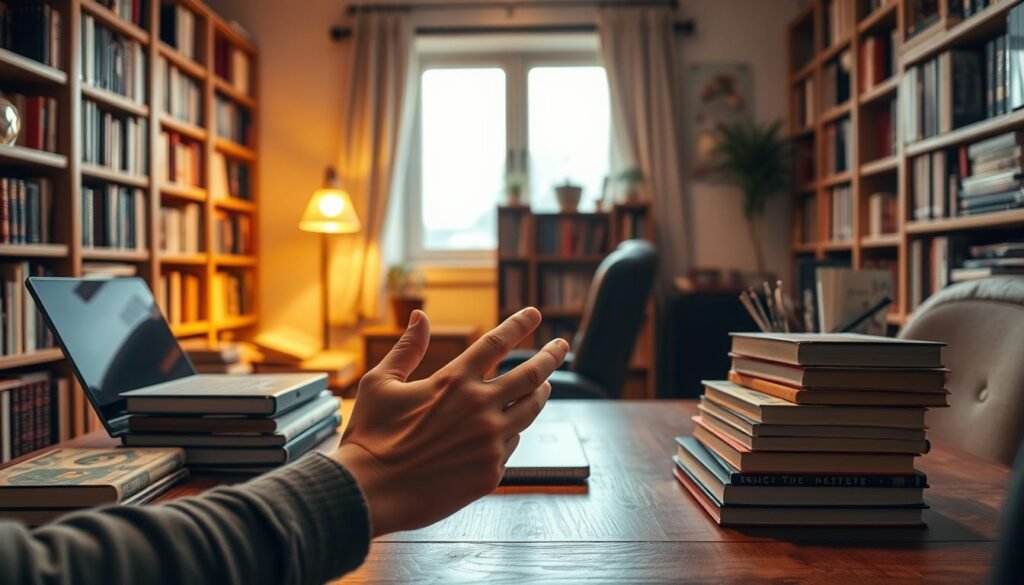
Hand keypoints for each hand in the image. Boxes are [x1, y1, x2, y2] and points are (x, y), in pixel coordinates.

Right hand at [330, 307, 567, 536]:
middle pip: (531, 374)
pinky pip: (512, 445)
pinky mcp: (491, 472)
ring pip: (530, 410)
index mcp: (454, 380)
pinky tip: (507, 430)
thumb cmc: (370, 437)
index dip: (519, 325)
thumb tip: (420, 316)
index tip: (535, 314)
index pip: (497, 343)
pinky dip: (512, 432)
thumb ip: (406, 348)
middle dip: (551, 356)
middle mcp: (480, 407)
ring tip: (544, 386)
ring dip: (540, 394)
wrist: (369, 493)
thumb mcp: (380, 383)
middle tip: (562, 346)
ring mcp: (490, 441)